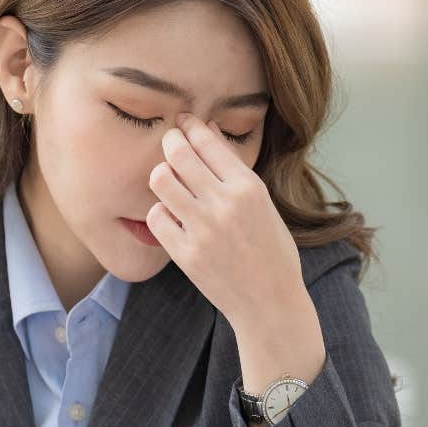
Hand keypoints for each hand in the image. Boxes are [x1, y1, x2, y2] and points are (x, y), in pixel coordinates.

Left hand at [146, 113, 324, 394]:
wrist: (270, 302)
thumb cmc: (270, 251)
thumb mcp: (263, 204)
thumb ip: (234, 171)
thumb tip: (206, 132)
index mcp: (249, 188)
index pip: (207, 141)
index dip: (190, 126)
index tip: (183, 123)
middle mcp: (225, 204)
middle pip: (179, 154)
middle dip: (171, 142)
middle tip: (170, 143)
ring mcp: (203, 230)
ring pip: (161, 180)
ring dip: (163, 176)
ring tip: (170, 182)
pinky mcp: (186, 254)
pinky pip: (157, 217)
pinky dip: (161, 212)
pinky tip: (171, 216)